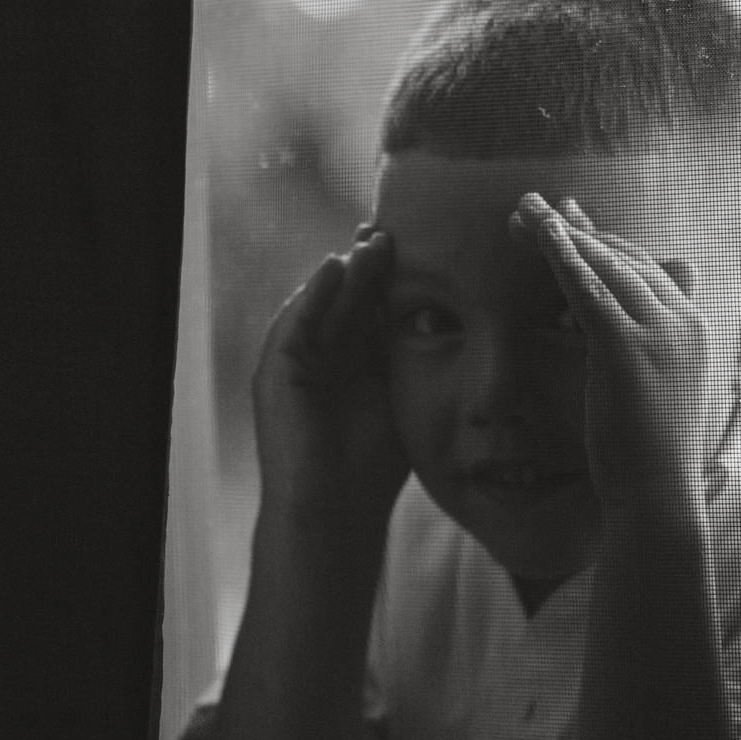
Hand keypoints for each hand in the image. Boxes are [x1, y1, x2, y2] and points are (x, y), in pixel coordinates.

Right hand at [252, 228, 407, 512]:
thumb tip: (465, 319)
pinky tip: (335, 267)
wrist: (337, 511)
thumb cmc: (375, 464)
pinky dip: (314, 295)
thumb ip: (417, 356)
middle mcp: (321, 349)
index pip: (372, 300)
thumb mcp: (405, 395)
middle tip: (398, 227)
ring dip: (346, 270)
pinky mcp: (275, 371)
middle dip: (370, 260)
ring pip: (322, 301)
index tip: (427, 241)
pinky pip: (295, 323)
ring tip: (373, 242)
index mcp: (351, 353)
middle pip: (348, 293)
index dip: (394, 273)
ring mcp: (295, 358)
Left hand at [510, 194, 711, 502]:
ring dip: (560, 232)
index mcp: (692, 326)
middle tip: (530, 207)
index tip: (563, 219)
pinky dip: (562, 256)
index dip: (599, 241)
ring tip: (523, 211)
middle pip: (623, 256)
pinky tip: (539, 235)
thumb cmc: (648, 452)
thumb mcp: (652, 389)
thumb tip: (621, 331)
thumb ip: (643, 347)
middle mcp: (683, 320)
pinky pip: (588, 289)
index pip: (642, 266)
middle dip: (574, 229)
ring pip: (605, 264)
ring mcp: (660, 332)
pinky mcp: (628, 348)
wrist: (656, 493)